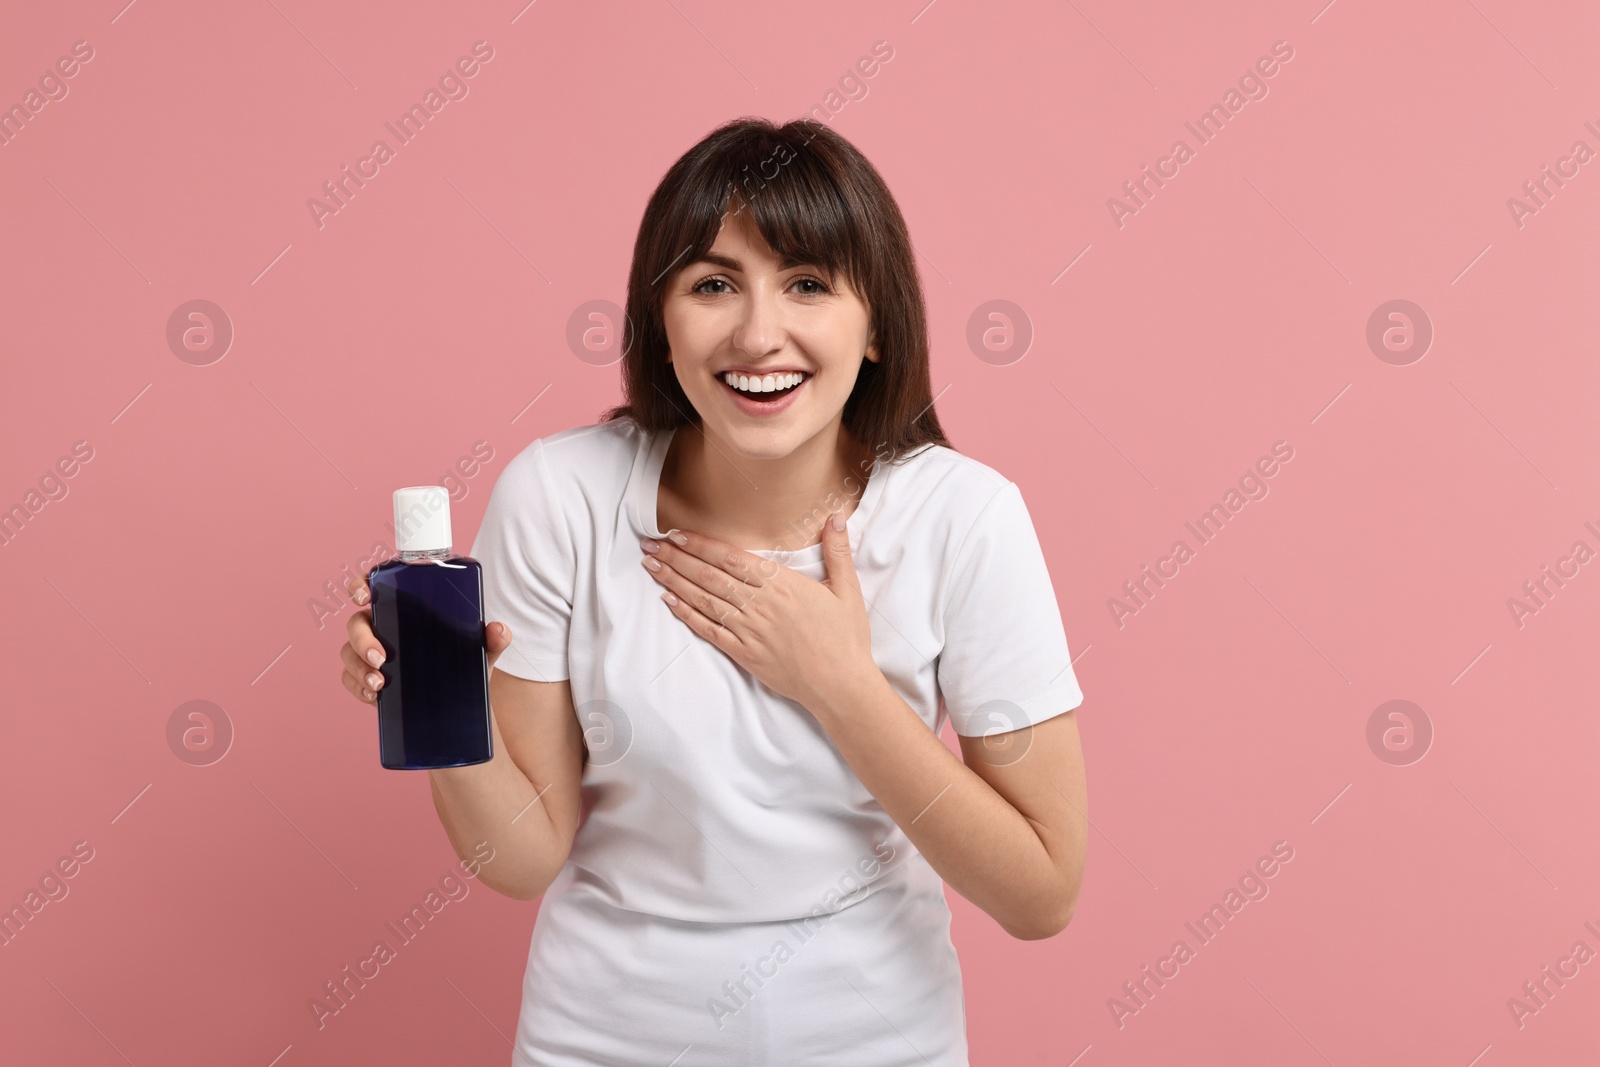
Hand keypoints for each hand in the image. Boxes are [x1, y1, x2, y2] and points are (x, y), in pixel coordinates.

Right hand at [338, 574, 513, 704]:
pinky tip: (372, 695)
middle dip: (363, 640)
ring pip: (349, 653)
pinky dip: (357, 686)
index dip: (360, 585)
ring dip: (359, 667)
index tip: (362, 595)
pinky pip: (350, 680)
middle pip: (356, 623)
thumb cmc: (465, 663)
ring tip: (380, 684)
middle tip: (381, 659)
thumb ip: (492, 639)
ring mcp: (372, 653)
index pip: (374, 588)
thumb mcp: (481, 651)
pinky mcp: (369, 678)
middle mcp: (384, 627)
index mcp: (405, 609)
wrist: (462, 704)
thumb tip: (500, 629)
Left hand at [639, 510, 880, 711]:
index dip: (701, 545)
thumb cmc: (845, 638)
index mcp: (782, 584)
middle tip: (650, 544)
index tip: (678, 534)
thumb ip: (837, 551)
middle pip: (710, 575)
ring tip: (651, 565)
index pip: (732, 558)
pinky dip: (687, 614)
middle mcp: (760, 604)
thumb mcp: (847, 590)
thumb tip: (835, 515)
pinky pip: (709, 630)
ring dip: (674, 581)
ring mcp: (749, 630)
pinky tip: (669, 601)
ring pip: (704, 599)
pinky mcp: (744, 654)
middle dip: (677, 558)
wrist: (840, 685)